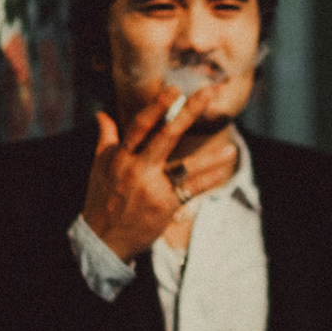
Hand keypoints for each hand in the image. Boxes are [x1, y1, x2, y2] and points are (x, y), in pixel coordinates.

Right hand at [81, 87, 237, 260]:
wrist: (103, 240)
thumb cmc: (101, 200)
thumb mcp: (99, 167)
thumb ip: (105, 138)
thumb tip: (102, 114)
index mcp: (119, 157)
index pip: (140, 126)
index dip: (157, 106)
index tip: (174, 90)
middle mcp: (136, 169)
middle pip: (166, 136)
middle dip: (188, 113)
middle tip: (208, 92)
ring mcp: (152, 188)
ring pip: (186, 166)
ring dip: (211, 157)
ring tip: (232, 147)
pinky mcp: (164, 205)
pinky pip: (192, 188)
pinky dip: (211, 177)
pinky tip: (226, 168)